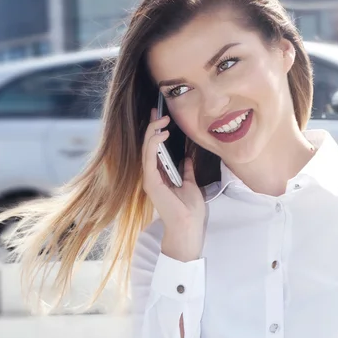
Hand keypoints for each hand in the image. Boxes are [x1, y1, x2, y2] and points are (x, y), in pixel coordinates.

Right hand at [141, 108, 205, 259]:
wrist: (189, 226)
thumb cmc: (190, 210)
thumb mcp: (191, 184)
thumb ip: (186, 171)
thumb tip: (186, 158)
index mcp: (160, 176)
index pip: (155, 149)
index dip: (157, 132)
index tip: (162, 117)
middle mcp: (152, 176)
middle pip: (149, 146)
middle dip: (153, 127)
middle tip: (158, 111)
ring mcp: (150, 179)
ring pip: (146, 149)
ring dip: (153, 132)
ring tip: (162, 119)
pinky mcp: (151, 182)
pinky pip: (149, 158)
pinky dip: (154, 143)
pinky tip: (161, 133)